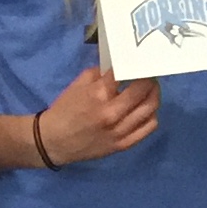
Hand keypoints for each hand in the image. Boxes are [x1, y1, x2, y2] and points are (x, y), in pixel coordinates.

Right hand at [33, 64, 158, 165]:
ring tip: (150, 90)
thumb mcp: (77, 85)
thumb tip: (119, 65)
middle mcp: (112, 112)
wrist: (53, 142)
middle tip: (148, 75)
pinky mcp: (122, 145)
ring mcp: (119, 130)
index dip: (134, 65)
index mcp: (98, 94)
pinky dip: (151, 115)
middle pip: (144, 90)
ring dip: (154, 95)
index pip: (126, 73)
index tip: (139, 62)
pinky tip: (146, 110)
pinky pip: (148, 128)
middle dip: (149, 79)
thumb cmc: (64, 110)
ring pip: (150, 108)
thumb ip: (99, 73)